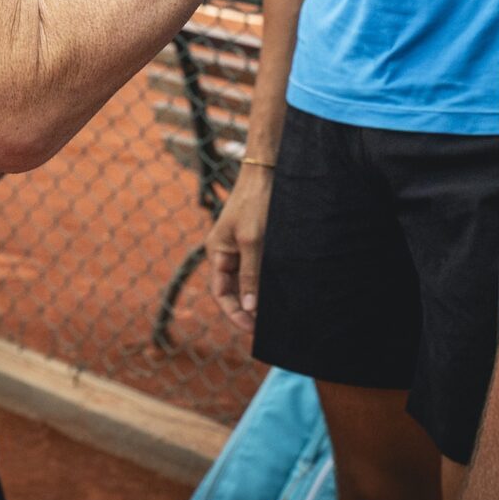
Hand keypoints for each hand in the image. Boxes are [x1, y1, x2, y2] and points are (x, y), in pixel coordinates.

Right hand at [205, 160, 273, 329]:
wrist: (268, 171)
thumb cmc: (255, 201)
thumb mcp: (252, 240)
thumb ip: (250, 275)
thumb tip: (249, 308)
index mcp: (217, 252)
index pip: (220, 292)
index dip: (233, 313)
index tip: (250, 328)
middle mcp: (227, 252)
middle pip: (233, 290)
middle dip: (247, 309)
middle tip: (266, 326)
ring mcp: (242, 247)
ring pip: (248, 280)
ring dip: (258, 296)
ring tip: (275, 313)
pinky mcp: (257, 241)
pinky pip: (259, 268)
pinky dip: (267, 281)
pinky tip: (281, 290)